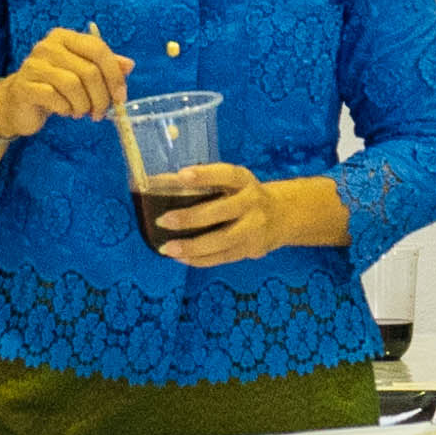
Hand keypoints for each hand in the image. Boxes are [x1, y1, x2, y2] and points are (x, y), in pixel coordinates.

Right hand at [0, 24, 133, 140]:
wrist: (18, 103)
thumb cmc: (54, 86)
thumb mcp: (82, 74)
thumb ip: (105, 67)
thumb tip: (129, 65)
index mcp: (65, 37)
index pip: (98, 49)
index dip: (114, 74)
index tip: (121, 97)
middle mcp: (48, 46)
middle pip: (88, 71)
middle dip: (101, 97)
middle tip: (101, 112)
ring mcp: (33, 65)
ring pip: (73, 85)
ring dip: (84, 105)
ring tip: (82, 113)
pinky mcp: (24, 86)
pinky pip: (55, 98)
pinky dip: (66, 109)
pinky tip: (65, 112)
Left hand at [146, 163, 341, 268]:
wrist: (282, 215)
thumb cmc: (242, 195)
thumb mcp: (230, 182)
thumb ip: (199, 183)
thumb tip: (153, 183)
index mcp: (244, 181)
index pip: (226, 175)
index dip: (205, 175)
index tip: (182, 175)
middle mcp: (252, 203)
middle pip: (222, 211)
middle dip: (191, 217)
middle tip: (164, 220)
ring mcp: (254, 229)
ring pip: (222, 240)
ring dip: (192, 246)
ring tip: (167, 248)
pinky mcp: (251, 249)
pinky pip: (223, 257)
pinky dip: (200, 259)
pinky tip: (180, 257)